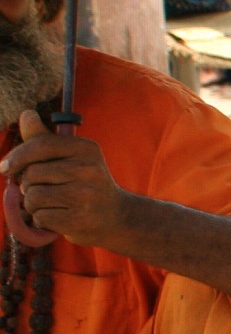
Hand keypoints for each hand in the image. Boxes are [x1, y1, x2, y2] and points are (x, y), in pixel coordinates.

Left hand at [5, 110, 122, 246]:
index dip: (17, 156)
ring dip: (32, 203)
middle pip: (32, 173)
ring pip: (32, 196)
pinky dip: (41, 219)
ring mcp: (85, 196)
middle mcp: (89, 170)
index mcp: (87, 149)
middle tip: (40, 189)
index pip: (41, 145)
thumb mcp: (71, 157)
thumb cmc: (85, 183)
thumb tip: (26, 114)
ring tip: (49, 204)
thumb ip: (44, 139)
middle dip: (26, 184)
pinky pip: (40, 216)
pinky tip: (57, 217)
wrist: (116, 216)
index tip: (5, 167)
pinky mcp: (79, 219)